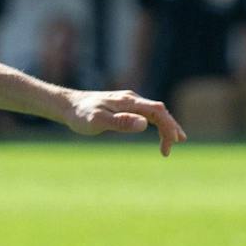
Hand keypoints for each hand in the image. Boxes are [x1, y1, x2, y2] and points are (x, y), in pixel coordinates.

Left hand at [59, 88, 186, 155]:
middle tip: (174, 146)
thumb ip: (120, 122)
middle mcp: (132, 99)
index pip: (157, 111)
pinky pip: (147, 113)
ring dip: (167, 125)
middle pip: (160, 111)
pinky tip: (160, 131)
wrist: (67, 105)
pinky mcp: (124, 106)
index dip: (167, 126)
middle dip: (171, 127)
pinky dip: (157, 123)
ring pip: (155, 112)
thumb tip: (144, 123)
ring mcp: (129, 101)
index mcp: (128, 102)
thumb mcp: (98, 121)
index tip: (169, 145)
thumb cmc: (80, 114)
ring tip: (177, 140)